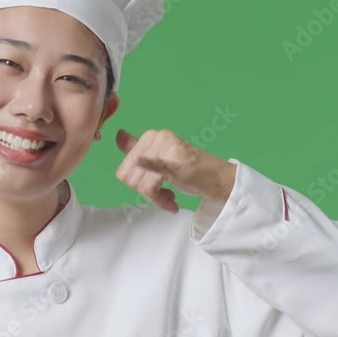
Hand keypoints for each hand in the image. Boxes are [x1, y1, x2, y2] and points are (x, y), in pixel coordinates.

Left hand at [115, 128, 236, 213]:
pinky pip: (154, 177)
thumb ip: (138, 149)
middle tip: (165, 197)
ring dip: (158, 200)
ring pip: (143, 186)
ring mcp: (166, 148)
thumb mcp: (159, 160)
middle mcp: (156, 137)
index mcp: (150, 136)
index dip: (137, 185)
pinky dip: (155, 192)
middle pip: (131, 179)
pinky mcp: (175, 161)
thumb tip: (118, 135)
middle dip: (147, 194)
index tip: (154, 190)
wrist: (219, 178)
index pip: (124, 170)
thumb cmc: (189, 170)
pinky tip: (170, 201)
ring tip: (171, 199)